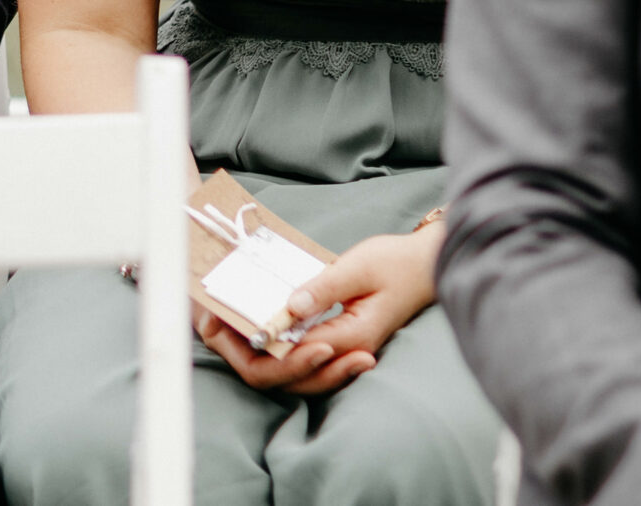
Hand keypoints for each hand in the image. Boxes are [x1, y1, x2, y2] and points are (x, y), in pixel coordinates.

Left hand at [196, 225, 438, 396]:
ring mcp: (345, 348)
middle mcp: (348, 350)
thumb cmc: (396, 262)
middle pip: (293, 377)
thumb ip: (324, 287)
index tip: (229, 320)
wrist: (425, 265)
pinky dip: (279, 345)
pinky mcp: (341, 339)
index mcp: (353, 336)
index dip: (262, 344)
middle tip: (216, 326)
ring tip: (226, 326)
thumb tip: (290, 307)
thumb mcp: (359, 267)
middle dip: (253, 358)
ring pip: (298, 370)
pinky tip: (257, 324)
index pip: (298, 356)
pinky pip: (305, 354)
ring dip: (263, 354)